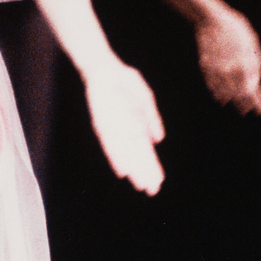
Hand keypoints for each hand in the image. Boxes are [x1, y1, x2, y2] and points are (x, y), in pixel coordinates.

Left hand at [83, 62, 164, 195]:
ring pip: (125, 155)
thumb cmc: (124, 81)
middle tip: (152, 192)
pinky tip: (121, 171)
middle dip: (144, 174)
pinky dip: (116, 158)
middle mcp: (124, 130)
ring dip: (133, 170)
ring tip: (140, 186)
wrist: (104, 69)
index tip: (159, 181)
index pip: (145, 151)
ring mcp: (113, 128)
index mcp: (136, 125)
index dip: (152, 167)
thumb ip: (151, 118)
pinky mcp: (102, 123)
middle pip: (136, 157)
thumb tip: (159, 140)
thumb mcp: (144, 98)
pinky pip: (110, 144)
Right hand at [195, 8, 260, 114]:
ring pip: (223, 92)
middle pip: (238, 95)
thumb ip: (254, 64)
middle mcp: (231, 70)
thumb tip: (255, 80)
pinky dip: (217, 91)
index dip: (257, 101)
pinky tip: (220, 96)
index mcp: (246, 64)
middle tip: (245, 111)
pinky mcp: (206, 68)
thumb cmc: (236, 30)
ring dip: (229, 99)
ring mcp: (217, 70)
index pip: (252, 90)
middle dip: (243, 104)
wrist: (212, 19)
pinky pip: (212, 85)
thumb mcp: (251, 45)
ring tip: (233, 104)